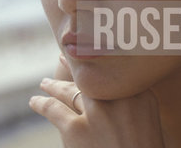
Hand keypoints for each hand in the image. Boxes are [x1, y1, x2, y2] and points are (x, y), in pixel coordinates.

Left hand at [29, 56, 164, 147]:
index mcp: (138, 93)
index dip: (93, 59)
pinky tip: (34, 102)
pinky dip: (40, 103)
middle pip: (88, 77)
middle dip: (72, 66)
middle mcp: (117, 98)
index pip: (110, 69)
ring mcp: (96, 113)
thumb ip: (131, 96)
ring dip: (52, 85)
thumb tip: (111, 81)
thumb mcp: (146, 117)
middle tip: (62, 56)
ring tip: (44, 83)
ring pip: (67, 89)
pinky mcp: (76, 129)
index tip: (83, 50)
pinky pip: (52, 108)